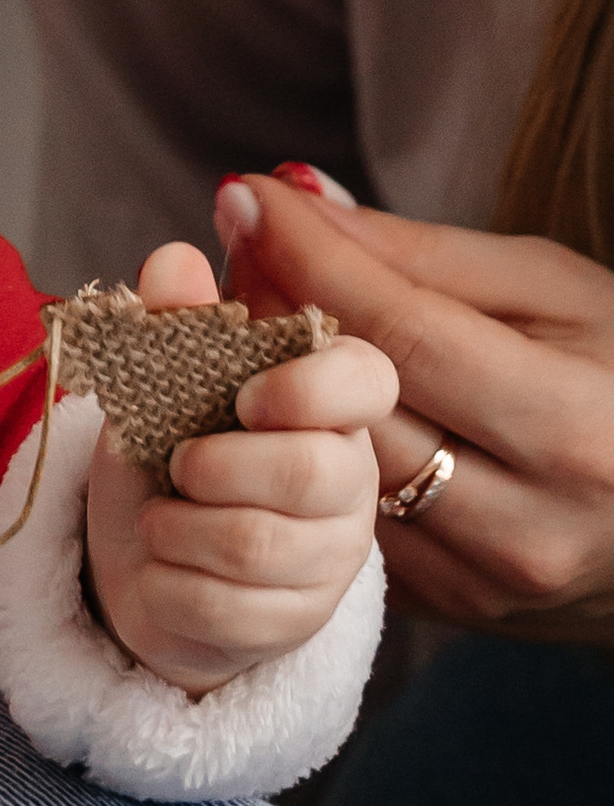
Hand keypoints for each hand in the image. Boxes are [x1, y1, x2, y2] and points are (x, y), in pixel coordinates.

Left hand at [85, 241, 392, 691]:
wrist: (140, 567)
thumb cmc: (165, 465)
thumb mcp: (155, 387)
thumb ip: (171, 324)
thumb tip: (174, 258)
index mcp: (329, 404)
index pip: (371, 378)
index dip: (310, 385)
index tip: (245, 397)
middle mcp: (350, 480)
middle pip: (309, 471)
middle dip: (213, 465)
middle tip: (179, 465)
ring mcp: (330, 559)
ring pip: (252, 543)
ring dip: (175, 526)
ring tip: (164, 517)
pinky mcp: (296, 624)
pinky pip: (219, 603)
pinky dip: (163, 582)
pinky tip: (167, 570)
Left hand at [219, 169, 613, 642]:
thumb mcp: (552, 291)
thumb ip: (422, 254)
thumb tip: (296, 201)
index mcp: (573, 426)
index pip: (403, 334)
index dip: (311, 260)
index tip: (245, 198)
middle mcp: (530, 520)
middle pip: (352, 413)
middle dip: (274, 323)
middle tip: (232, 257)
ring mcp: (485, 578)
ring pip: (335, 474)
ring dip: (274, 396)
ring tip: (249, 322)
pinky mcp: (448, 607)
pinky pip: (349, 522)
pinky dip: (309, 458)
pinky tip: (288, 404)